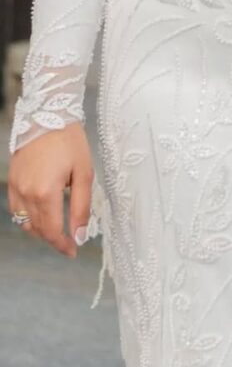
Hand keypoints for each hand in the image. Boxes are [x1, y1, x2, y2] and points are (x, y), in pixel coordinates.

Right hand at [7, 124, 94, 257]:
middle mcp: (26, 193)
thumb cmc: (70, 142)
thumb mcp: (84, 173)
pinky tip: (43, 214)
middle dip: (54, 239)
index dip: (63, 245)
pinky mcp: (12, 182)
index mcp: (46, 193)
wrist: (48, 115)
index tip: (74, 251)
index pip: (53, 231)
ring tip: (59, 229)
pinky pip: (17, 210)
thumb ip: (82, 207)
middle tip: (70, 242)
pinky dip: (29, 218)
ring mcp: (16, 188)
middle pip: (39, 230)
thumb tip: (81, 234)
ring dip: (41, 230)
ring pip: (25, 223)